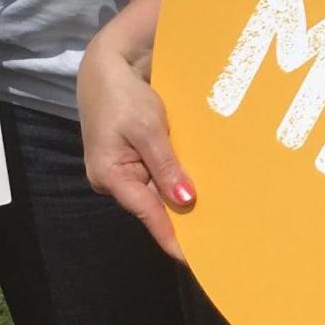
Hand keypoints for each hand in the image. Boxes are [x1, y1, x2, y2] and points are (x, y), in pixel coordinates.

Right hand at [78, 0, 191, 259]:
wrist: (108, 65)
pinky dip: (177, 179)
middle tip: (216, 237)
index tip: (192, 259)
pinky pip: (157, 175)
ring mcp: (124, 169)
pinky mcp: (133, 157)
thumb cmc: (123, 95)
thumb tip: (185, 200)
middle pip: (153, 205)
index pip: (147, 214)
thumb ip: (166, 165)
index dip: (171, 237)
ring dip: (182, 197)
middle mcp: (115, 179)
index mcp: (111, 175)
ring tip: (216, 216)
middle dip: (182, 218)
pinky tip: (201, 186)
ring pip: (157, 191)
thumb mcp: (147, 128)